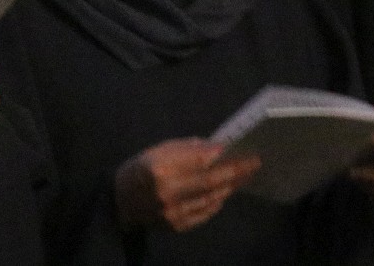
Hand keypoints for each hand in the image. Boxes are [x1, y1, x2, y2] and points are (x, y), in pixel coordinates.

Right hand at [114, 139, 259, 232]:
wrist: (119, 203)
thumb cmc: (137, 171)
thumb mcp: (154, 151)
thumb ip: (183, 149)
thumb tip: (213, 147)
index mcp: (158, 168)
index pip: (196, 160)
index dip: (219, 155)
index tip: (239, 149)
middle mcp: (167, 192)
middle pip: (209, 181)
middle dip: (234, 171)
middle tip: (254, 163)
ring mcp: (173, 211)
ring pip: (211, 198)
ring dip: (230, 186)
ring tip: (243, 176)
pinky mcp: (177, 225)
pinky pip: (205, 213)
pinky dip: (217, 201)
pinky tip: (224, 192)